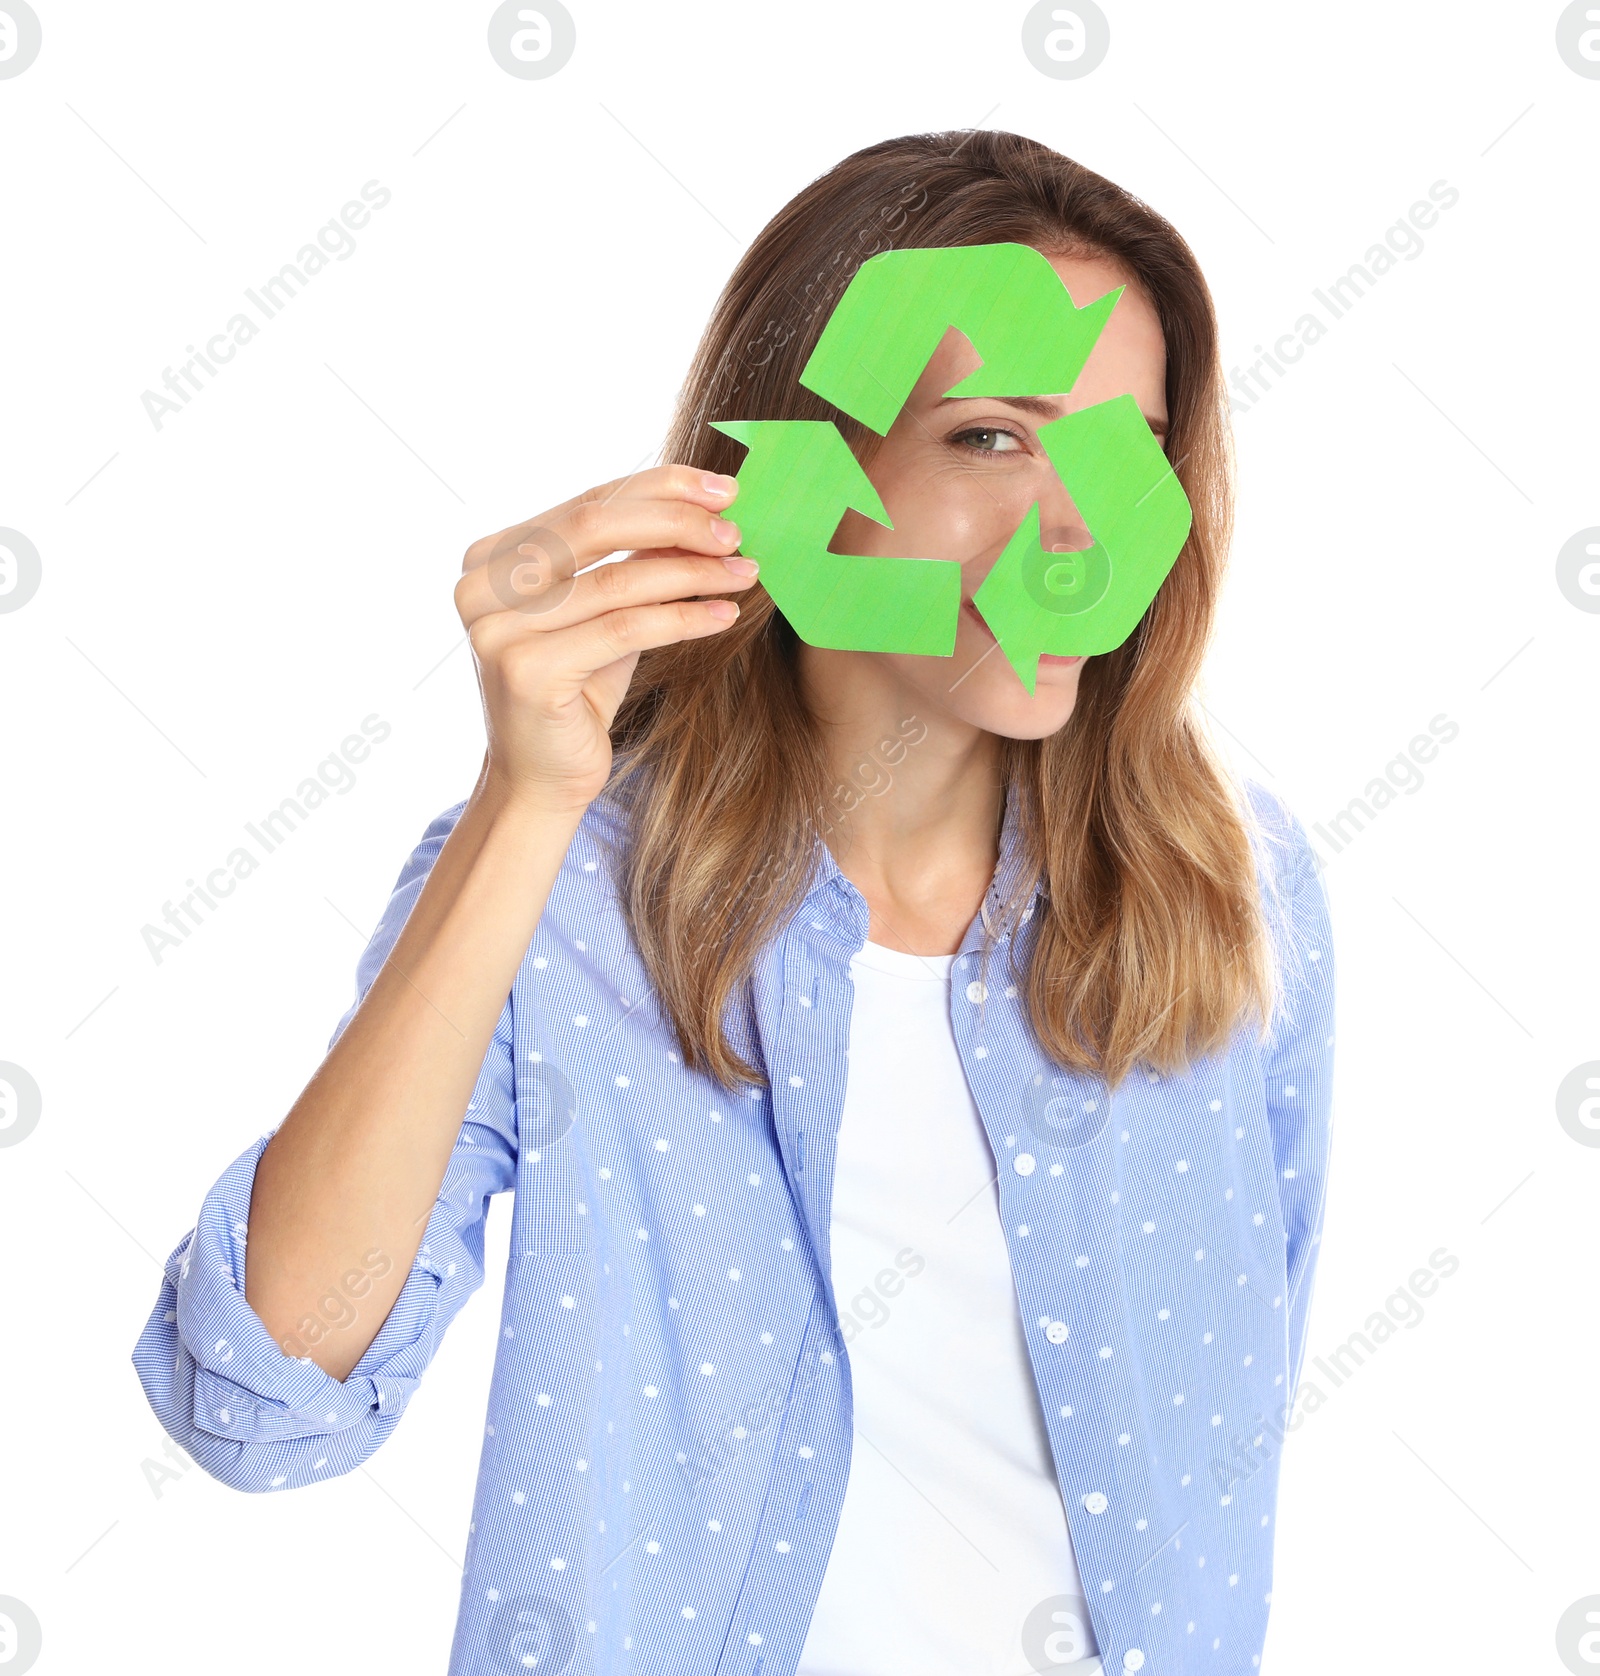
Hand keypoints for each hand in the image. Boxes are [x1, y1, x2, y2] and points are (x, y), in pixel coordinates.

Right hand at [454, 464, 755, 811]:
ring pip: (617, 582)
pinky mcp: (527, 671)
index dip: (657, 487)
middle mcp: (480, 586)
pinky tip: (723, 615)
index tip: (721, 489)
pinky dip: (682, 618)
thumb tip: (705, 509)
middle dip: (676, 521)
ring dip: (691, 572)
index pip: (586, 504)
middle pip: (595, 528)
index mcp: (491, 558)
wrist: (542, 780)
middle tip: (735, 530)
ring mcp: (496, 629)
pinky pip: (624, 630)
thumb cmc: (577, 693)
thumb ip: (633, 561)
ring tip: (743, 572)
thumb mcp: (605, 614)